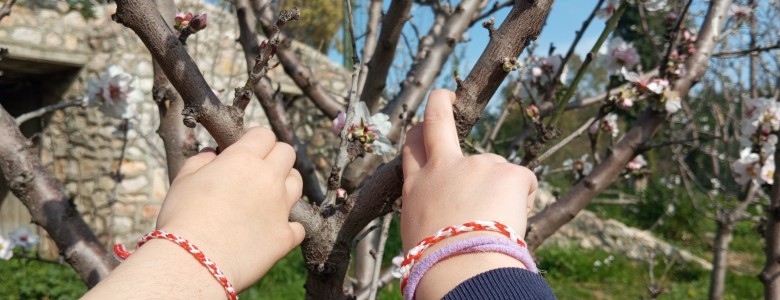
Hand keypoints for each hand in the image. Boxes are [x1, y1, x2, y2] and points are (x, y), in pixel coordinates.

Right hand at [156, 127, 304, 290]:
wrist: (194, 262)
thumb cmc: (182, 219)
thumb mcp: (183, 181)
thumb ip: (201, 161)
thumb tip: (213, 153)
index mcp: (243, 159)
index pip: (264, 134)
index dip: (255, 139)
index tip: (245, 148)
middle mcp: (269, 179)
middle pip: (288, 153)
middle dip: (275, 157)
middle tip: (258, 171)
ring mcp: (281, 207)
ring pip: (297, 184)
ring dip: (285, 186)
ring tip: (266, 198)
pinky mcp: (286, 236)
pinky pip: (299, 226)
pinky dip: (289, 226)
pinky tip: (272, 230)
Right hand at [400, 90, 537, 298]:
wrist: (460, 268)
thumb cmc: (437, 262)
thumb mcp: (418, 230)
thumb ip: (430, 207)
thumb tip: (444, 209)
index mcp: (418, 186)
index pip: (413, 148)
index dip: (418, 135)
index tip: (422, 127)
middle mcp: (444, 167)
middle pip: (437, 120)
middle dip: (440, 102)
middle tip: (446, 96)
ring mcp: (477, 165)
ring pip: (497, 171)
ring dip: (501, 193)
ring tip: (494, 226)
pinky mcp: (509, 172)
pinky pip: (524, 183)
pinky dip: (523, 201)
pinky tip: (511, 223)